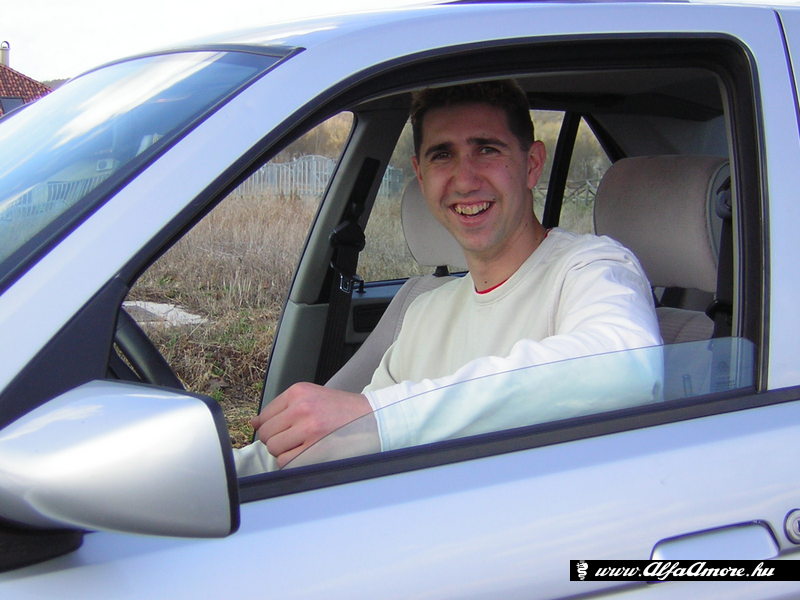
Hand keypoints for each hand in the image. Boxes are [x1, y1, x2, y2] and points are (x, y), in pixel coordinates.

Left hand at [251, 382, 372, 467]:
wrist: (372, 418)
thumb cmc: (343, 410)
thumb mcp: (313, 397)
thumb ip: (284, 408)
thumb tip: (254, 423)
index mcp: (298, 392)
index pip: (264, 415)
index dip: (269, 428)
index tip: (279, 432)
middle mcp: (301, 408)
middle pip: (266, 434)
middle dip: (275, 440)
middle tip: (294, 440)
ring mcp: (308, 428)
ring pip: (274, 448)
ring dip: (284, 452)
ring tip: (302, 446)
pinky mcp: (315, 448)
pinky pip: (286, 462)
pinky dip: (292, 462)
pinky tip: (307, 454)